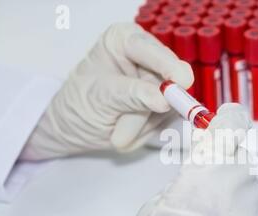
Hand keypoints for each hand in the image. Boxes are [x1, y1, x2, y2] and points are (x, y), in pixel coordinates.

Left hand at [20, 23, 192, 159]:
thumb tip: (164, 100)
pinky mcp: (166, 104)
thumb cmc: (80, 104)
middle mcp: (147, 58)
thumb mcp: (101, 97)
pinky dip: (146, 132)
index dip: (168, 66)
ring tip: (117, 128)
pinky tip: (128, 130)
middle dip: (145, 111)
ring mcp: (159, 83)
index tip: (181, 81)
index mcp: (126, 40)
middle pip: (166, 82)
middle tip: (119, 133)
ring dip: (142, 125)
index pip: (152, 51)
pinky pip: (168, 121)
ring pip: (169, 106)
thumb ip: (133, 96)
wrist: (76, 128)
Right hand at [124, 104, 257, 215]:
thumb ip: (186, 183)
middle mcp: (237, 186)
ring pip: (252, 193)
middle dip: (227, 169)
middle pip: (242, 161)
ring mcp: (255, 214)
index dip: (229, 118)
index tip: (230, 115)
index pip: (230, 125)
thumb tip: (198, 181)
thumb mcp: (158, 203)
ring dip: (237, 201)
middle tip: (210, 189)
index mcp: (207, 168)